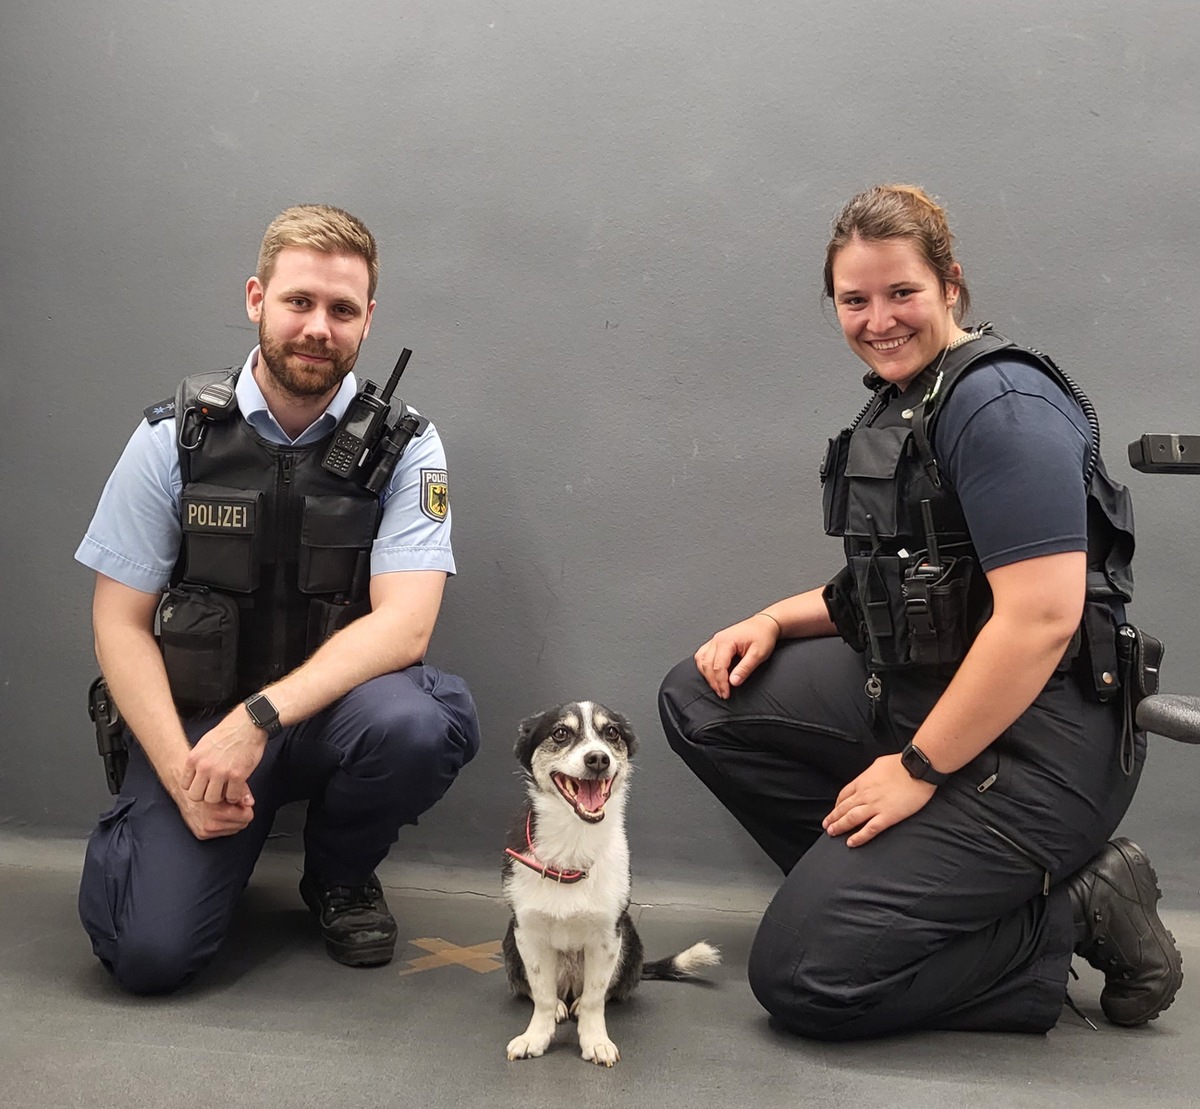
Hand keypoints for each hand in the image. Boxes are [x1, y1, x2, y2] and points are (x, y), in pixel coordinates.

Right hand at [173, 788, 254, 839]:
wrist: (185, 791)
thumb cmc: (205, 785)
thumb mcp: (226, 784)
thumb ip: (242, 792)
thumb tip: (250, 802)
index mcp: (218, 810)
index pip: (247, 816)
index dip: (246, 807)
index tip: (241, 802)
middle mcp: (210, 823)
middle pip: (241, 824)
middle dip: (240, 814)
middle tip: (232, 804)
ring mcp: (205, 830)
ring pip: (233, 830)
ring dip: (232, 820)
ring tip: (224, 808)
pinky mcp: (201, 834)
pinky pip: (222, 833)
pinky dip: (223, 825)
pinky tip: (217, 815)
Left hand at [181, 704, 267, 806]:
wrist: (248, 724)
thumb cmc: (229, 731)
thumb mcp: (204, 743)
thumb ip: (199, 760)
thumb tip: (197, 774)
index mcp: (194, 758)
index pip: (185, 785)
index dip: (197, 787)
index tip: (205, 785)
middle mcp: (205, 766)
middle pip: (196, 796)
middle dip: (206, 795)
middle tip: (216, 790)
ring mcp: (221, 772)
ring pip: (213, 799)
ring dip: (221, 797)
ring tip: (227, 790)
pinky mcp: (237, 775)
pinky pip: (232, 796)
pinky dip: (235, 795)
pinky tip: (238, 788)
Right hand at [694, 613, 780, 698]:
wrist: (764, 624)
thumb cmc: (762, 636)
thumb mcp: (758, 654)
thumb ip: (745, 669)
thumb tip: (734, 682)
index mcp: (726, 641)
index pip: (718, 666)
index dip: (721, 683)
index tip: (726, 693)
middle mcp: (717, 639)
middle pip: (707, 665)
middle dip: (713, 682)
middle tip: (723, 693)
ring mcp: (714, 640)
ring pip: (701, 660)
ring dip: (707, 675)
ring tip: (717, 686)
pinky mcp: (715, 642)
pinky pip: (702, 655)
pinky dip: (704, 667)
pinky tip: (711, 674)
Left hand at [822, 754, 936, 846]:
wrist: (916, 768)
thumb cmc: (901, 764)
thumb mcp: (878, 764)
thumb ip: (870, 774)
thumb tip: (869, 777)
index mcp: (862, 781)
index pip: (843, 795)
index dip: (837, 804)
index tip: (834, 811)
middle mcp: (864, 794)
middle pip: (843, 808)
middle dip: (833, 818)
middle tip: (826, 825)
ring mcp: (875, 806)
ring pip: (851, 819)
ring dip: (839, 827)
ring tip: (832, 833)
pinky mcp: (887, 816)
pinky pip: (869, 829)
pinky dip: (859, 837)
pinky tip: (851, 843)